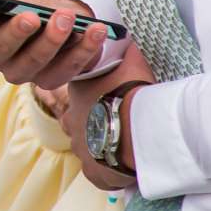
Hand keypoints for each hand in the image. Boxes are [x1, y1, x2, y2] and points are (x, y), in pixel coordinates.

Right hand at [0, 0, 107, 90]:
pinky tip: (95, 31)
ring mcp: (23, 71)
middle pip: (0, 51)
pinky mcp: (52, 78)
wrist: (57, 8)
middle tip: (32, 16)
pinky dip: (84, 50)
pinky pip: (68, 70)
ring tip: (67, 17)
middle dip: (16, 34)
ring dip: (52, 40)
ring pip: (34, 63)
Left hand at [61, 44, 155, 193]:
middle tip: (120, 125)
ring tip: (126, 146)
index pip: (78, 95)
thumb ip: (126, 51)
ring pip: (88, 148)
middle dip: (97, 124)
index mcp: (76, 93)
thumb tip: (127, 37)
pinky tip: (125, 167)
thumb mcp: (131, 63)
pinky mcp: (92, 171)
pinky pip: (98, 174)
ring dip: (104, 147)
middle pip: (80, 122)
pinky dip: (110, 172)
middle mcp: (71, 119)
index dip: (96, 99)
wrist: (139, 127)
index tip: (113, 102)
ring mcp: (81, 147)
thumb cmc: (133, 92)